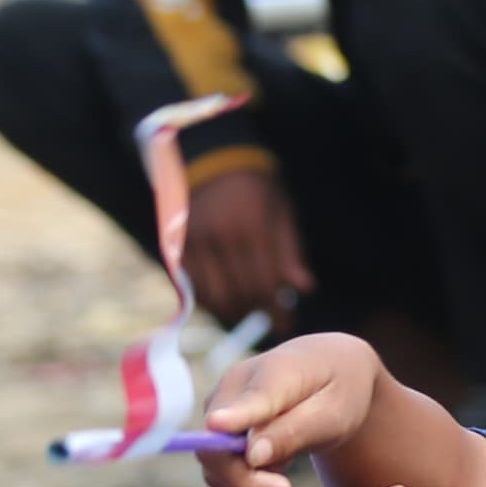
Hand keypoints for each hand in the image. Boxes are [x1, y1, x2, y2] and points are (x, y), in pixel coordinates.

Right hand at [182, 163, 312, 329]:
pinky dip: (212, 302)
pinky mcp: (180, 246)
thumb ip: (290, 252)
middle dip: (259, 312)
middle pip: (243, 293)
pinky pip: (195, 288)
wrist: (215, 160)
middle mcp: (223, 236)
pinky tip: (227, 300)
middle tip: (271, 317)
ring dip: (235, 311)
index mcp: (253, 226)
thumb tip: (305, 288)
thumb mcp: (281, 212)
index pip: (267, 283)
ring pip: (217, 297)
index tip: (286, 325)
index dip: (278, 310)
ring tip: (250, 310)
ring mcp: (198, 242)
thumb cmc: (258, 188)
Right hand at [194, 331, 382, 486]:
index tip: (218, 426)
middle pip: (214, 444)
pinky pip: (219, 467)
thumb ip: (294, 433)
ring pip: (214, 463)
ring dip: (248, 481)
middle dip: (246, 480)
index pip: (250, 399)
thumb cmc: (336, 391)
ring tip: (288, 462)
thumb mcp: (333, 414)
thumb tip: (252, 456)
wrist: (328, 370)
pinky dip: (244, 478)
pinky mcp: (215, 426)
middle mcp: (234, 385)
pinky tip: (274, 463)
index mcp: (275, 372)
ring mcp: (219, 405)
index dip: (232, 417)